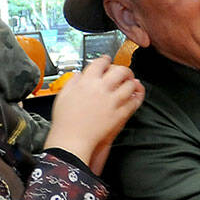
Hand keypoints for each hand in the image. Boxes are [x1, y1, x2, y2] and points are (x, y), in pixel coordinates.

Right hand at [44, 57, 144, 173]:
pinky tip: (133, 96)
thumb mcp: (63, 94)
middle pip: (119, 70)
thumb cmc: (66, 120)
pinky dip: (135, 97)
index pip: (100, 62)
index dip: (105, 60)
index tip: (107, 61)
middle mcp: (101, 88)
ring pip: (129, 85)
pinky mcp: (119, 114)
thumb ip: (73, 81)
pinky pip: (133, 101)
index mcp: (86, 81)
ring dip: (131, 82)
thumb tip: (80, 75)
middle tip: (123, 71)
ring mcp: (112, 101)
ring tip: (130, 82)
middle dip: (123, 69)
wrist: (72, 139)